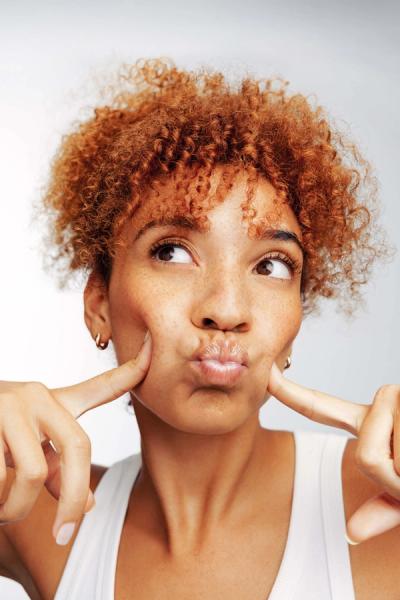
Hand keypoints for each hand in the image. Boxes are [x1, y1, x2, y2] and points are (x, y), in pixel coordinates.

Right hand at [0, 329, 151, 543]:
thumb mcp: (28, 449)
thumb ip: (59, 469)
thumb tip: (89, 505)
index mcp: (52, 402)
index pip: (100, 387)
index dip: (130, 370)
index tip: (154, 348)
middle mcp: (36, 396)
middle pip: (78, 447)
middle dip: (74, 500)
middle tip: (64, 533)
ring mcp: (10, 405)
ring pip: (35, 474)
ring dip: (17, 508)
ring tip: (4, 511)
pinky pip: (1, 478)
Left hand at [267, 361, 399, 544]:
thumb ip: (386, 507)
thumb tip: (351, 532)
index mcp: (377, 426)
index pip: (327, 410)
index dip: (296, 395)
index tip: (269, 376)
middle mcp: (385, 406)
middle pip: (363, 452)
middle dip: (393, 470)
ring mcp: (399, 403)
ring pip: (379, 453)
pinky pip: (399, 456)